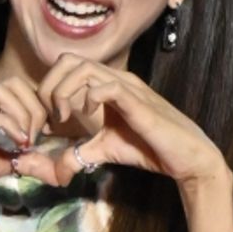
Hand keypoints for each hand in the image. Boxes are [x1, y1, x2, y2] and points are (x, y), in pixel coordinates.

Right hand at [0, 74, 48, 224]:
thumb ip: (24, 161)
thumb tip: (57, 169)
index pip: (14, 87)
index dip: (35, 106)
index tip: (42, 134)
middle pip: (11, 84)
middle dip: (33, 108)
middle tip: (36, 138)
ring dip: (22, 116)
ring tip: (26, 142)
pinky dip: (8, 125)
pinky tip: (17, 145)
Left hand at [13, 54, 227, 187]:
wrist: (185, 157)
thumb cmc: (147, 148)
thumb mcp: (102, 151)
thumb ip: (77, 156)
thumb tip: (55, 171)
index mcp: (104, 84)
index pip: (65, 66)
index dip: (47, 88)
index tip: (49, 119)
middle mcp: (114, 79)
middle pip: (68, 60)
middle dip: (49, 87)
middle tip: (53, 116)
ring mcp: (127, 88)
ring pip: (82, 68)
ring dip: (63, 92)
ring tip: (66, 118)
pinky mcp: (139, 103)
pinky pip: (109, 86)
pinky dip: (89, 98)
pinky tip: (88, 116)